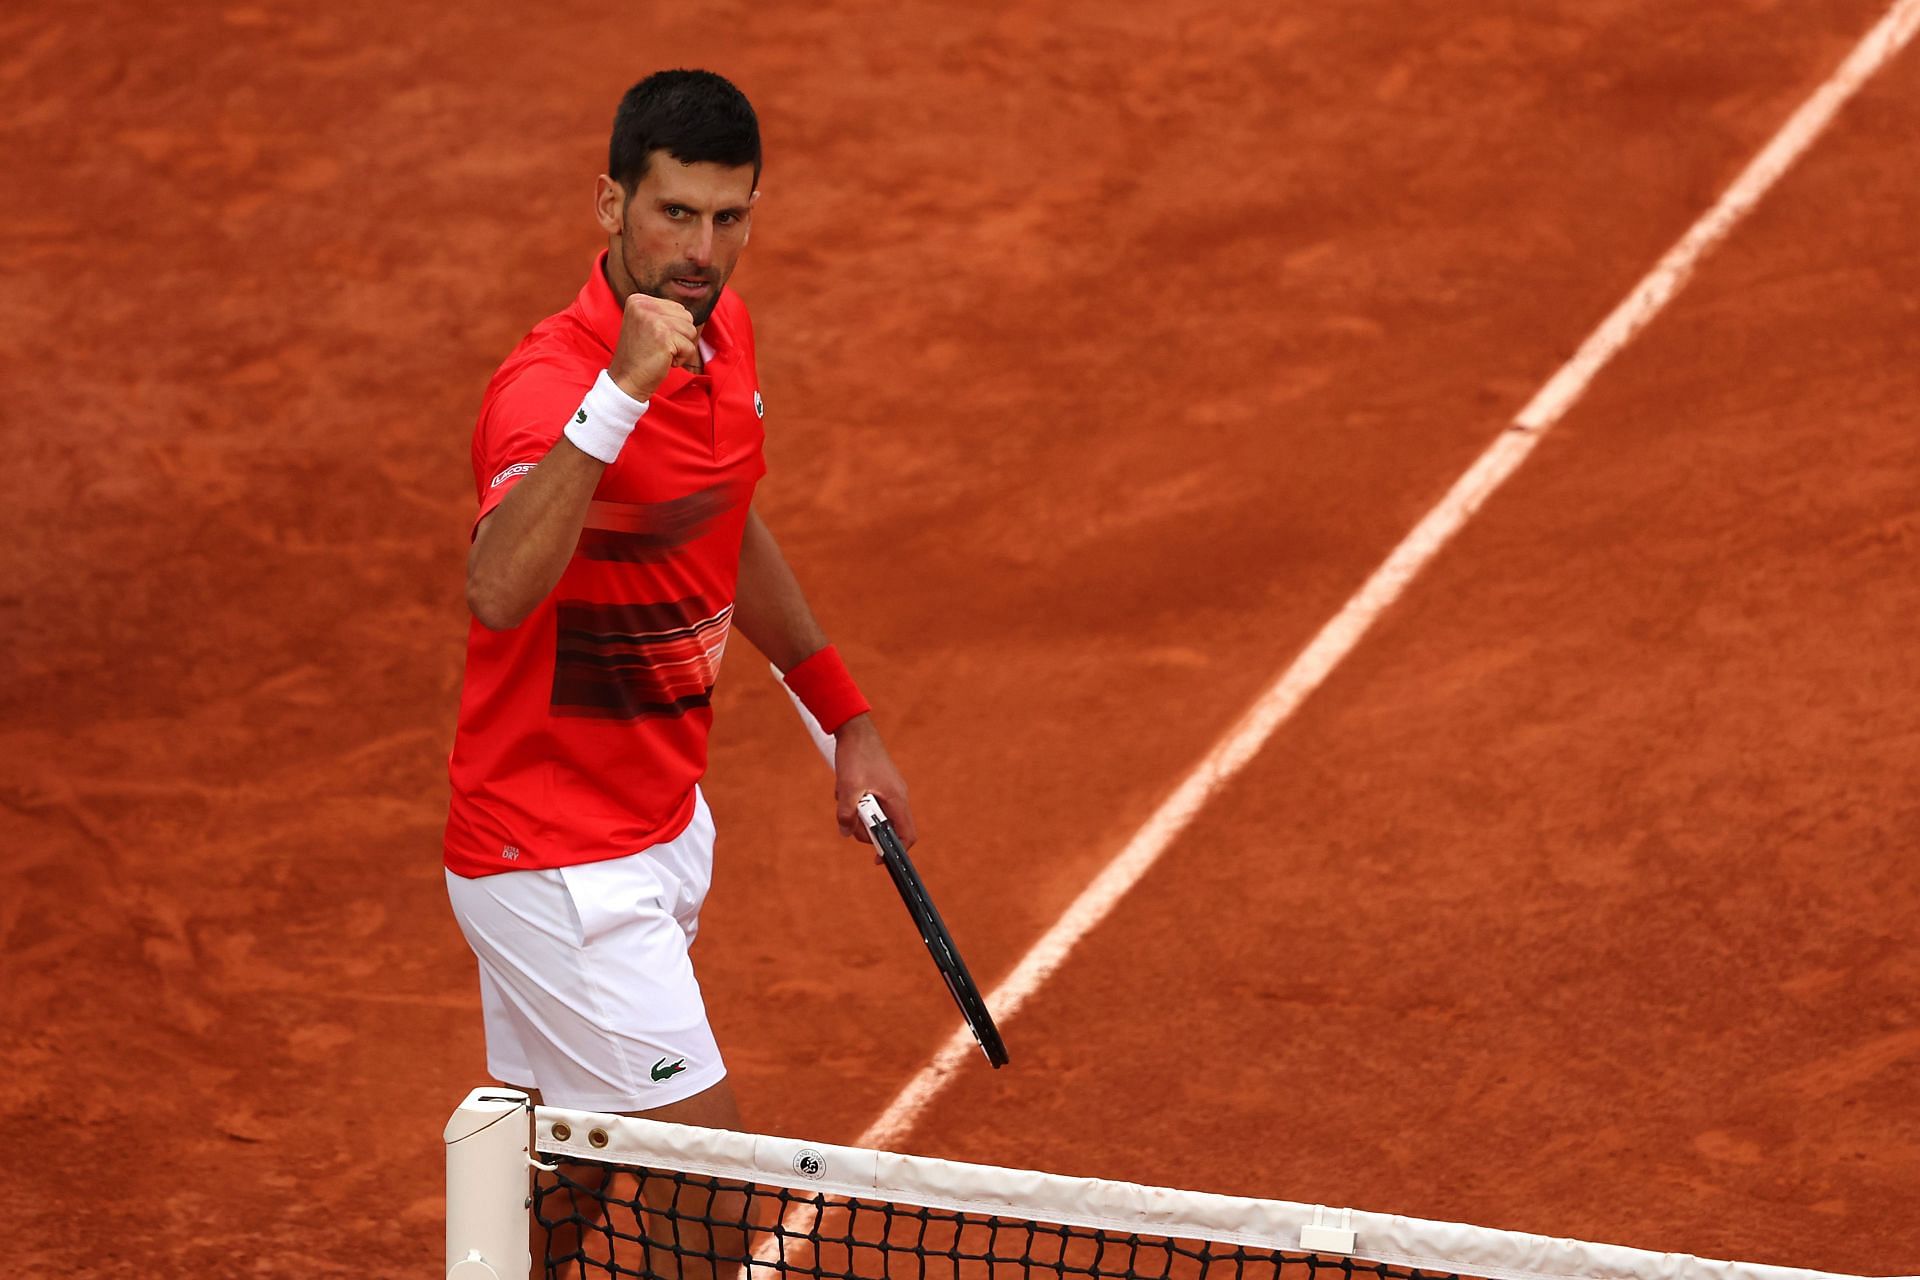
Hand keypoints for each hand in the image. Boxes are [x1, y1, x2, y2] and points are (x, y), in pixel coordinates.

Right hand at [608, 294, 699, 399]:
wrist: (626, 380)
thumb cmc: (640, 356)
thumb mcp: (646, 324)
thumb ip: (663, 314)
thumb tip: (689, 314)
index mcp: (638, 300)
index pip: (677, 308)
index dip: (673, 328)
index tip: (654, 338)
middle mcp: (644, 306)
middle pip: (687, 317)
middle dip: (679, 336)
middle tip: (658, 347)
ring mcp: (653, 320)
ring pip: (691, 330)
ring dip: (681, 347)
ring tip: (661, 352)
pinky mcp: (663, 336)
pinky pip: (690, 347)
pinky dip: (681, 359)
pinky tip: (663, 360)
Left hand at [833, 714, 915, 859]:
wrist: (855, 730)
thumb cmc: (856, 756)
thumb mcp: (848, 788)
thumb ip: (847, 814)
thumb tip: (845, 831)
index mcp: (897, 800)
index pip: (907, 835)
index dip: (895, 851)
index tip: (877, 859)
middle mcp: (897, 797)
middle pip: (887, 828)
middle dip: (865, 829)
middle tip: (848, 820)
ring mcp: (888, 790)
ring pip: (874, 815)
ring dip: (856, 812)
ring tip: (844, 795)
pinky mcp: (879, 784)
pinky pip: (868, 802)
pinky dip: (855, 800)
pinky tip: (844, 787)